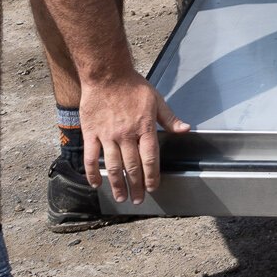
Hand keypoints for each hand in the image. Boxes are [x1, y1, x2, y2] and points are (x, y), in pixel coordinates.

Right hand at [80, 74, 187, 203]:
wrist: (108, 76)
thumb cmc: (134, 87)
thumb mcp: (157, 100)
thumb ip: (170, 118)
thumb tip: (186, 130)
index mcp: (144, 127)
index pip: (150, 158)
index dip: (152, 175)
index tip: (153, 188)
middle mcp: (126, 135)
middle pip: (132, 166)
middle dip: (136, 186)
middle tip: (138, 200)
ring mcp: (107, 136)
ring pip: (113, 166)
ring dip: (117, 184)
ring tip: (121, 197)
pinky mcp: (91, 134)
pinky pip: (91, 158)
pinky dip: (93, 173)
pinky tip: (96, 184)